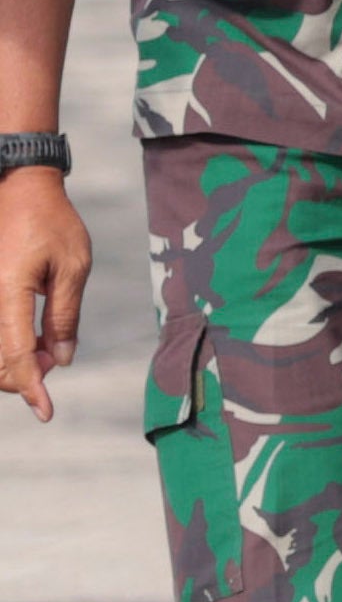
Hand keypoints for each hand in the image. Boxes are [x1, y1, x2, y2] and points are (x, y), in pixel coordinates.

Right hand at [0, 168, 89, 423]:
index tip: (46, 413)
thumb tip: (59, 360)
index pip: (17, 355)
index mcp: (7, 292)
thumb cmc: (52, 223)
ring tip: (47, 350)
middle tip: (52, 364)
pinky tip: (32, 340)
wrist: (19, 189)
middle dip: (24, 375)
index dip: (32, 388)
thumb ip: (64, 316)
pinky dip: (7, 345)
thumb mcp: (73, 268)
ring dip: (16, 362)